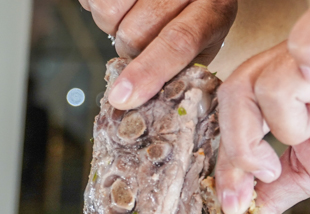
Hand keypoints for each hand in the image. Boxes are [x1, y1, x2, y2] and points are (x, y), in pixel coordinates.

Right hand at [78, 0, 236, 107]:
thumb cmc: (194, 15)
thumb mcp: (202, 43)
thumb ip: (180, 70)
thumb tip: (140, 106)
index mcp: (214, 7)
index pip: (179, 41)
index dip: (148, 71)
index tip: (123, 98)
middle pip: (134, 34)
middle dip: (128, 49)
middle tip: (141, 40)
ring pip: (108, 14)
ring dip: (111, 24)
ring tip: (130, 15)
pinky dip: (94, 4)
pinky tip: (121, 3)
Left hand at [215, 6, 309, 213]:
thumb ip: (274, 193)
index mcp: (275, 98)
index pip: (229, 122)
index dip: (226, 166)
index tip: (233, 205)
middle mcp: (289, 72)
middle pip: (234, 94)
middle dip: (239, 146)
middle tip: (266, 172)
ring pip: (264, 80)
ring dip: (283, 121)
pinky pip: (309, 33)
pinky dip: (304, 60)